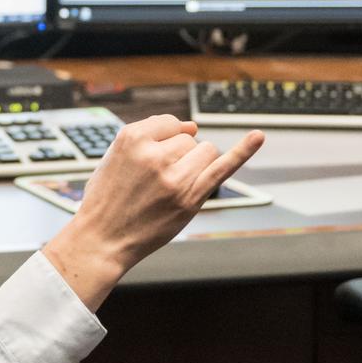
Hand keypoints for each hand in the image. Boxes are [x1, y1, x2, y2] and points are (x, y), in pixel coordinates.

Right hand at [41, 115, 262, 309]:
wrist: (102, 238)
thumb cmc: (108, 198)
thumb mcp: (114, 156)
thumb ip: (149, 136)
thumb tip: (193, 126)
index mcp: (131, 139)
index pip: (170, 124)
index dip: (166, 139)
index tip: (156, 157)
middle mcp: (154, 155)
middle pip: (189, 140)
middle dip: (179, 155)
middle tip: (158, 181)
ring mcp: (174, 178)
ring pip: (204, 151)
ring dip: (195, 164)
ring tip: (173, 184)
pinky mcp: (190, 199)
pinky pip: (223, 168)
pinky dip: (244, 150)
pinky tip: (258, 136)